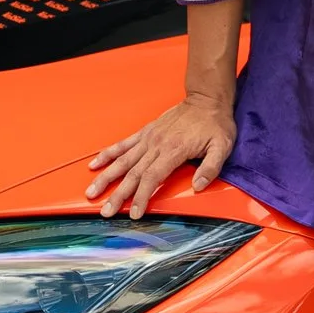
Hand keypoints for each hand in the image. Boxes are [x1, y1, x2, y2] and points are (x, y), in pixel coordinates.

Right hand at [85, 94, 235, 218]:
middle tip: (105, 211)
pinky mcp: (145, 132)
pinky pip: (123, 144)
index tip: (133, 213)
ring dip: (106, 177)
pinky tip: (95, 164)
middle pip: (132, 173)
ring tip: (91, 191)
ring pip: (123, 160)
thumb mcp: (222, 146)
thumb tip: (198, 186)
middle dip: (117, 194)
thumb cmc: (215, 124)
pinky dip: (108, 154)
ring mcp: (148, 138)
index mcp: (173, 150)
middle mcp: (156, 144)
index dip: (141, 196)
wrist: (206, 99)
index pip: (152, 178)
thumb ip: (211, 167)